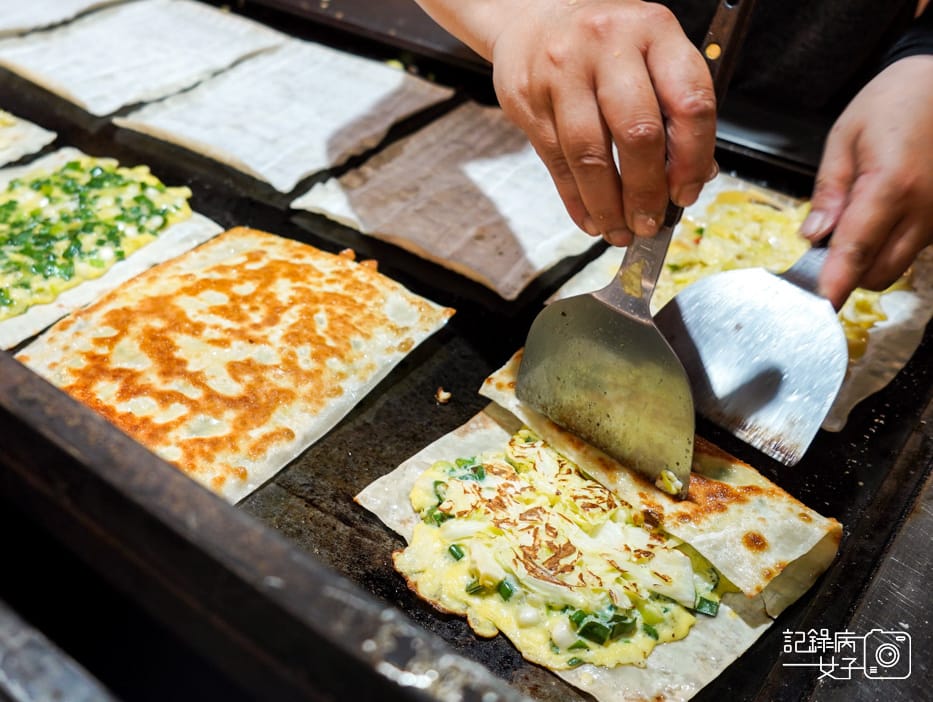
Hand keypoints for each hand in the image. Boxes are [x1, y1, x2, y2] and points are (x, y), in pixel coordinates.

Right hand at [485, 0, 716, 245]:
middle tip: (650, 222)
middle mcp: (607, 46)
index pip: (689, 102)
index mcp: (654, 30)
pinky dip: (576, 199)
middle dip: (646, 191)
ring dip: (608, 204)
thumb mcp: (650, 52)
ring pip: (590, 156)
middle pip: (637, 134)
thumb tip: (691, 175)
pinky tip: (591, 218)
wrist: (533, 17)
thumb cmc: (603, 43)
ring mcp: (562, 73)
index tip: (687, 192)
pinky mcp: (529, 101)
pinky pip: (556, 163)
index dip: (692, 158)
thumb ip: (674, 106)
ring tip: (620, 230)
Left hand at [800, 55, 932, 308]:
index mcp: (891, 185)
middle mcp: (923, 208)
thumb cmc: (895, 100)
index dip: (835, 282)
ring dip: (869, 261)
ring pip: (897, 264)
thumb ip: (829, 190)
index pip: (856, 249)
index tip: (818, 304)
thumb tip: (813, 235)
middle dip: (847, 273)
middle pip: (879, 272)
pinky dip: (889, 246)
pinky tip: (877, 217)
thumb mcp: (846, 136)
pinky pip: (913, 247)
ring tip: (851, 224)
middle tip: (822, 249)